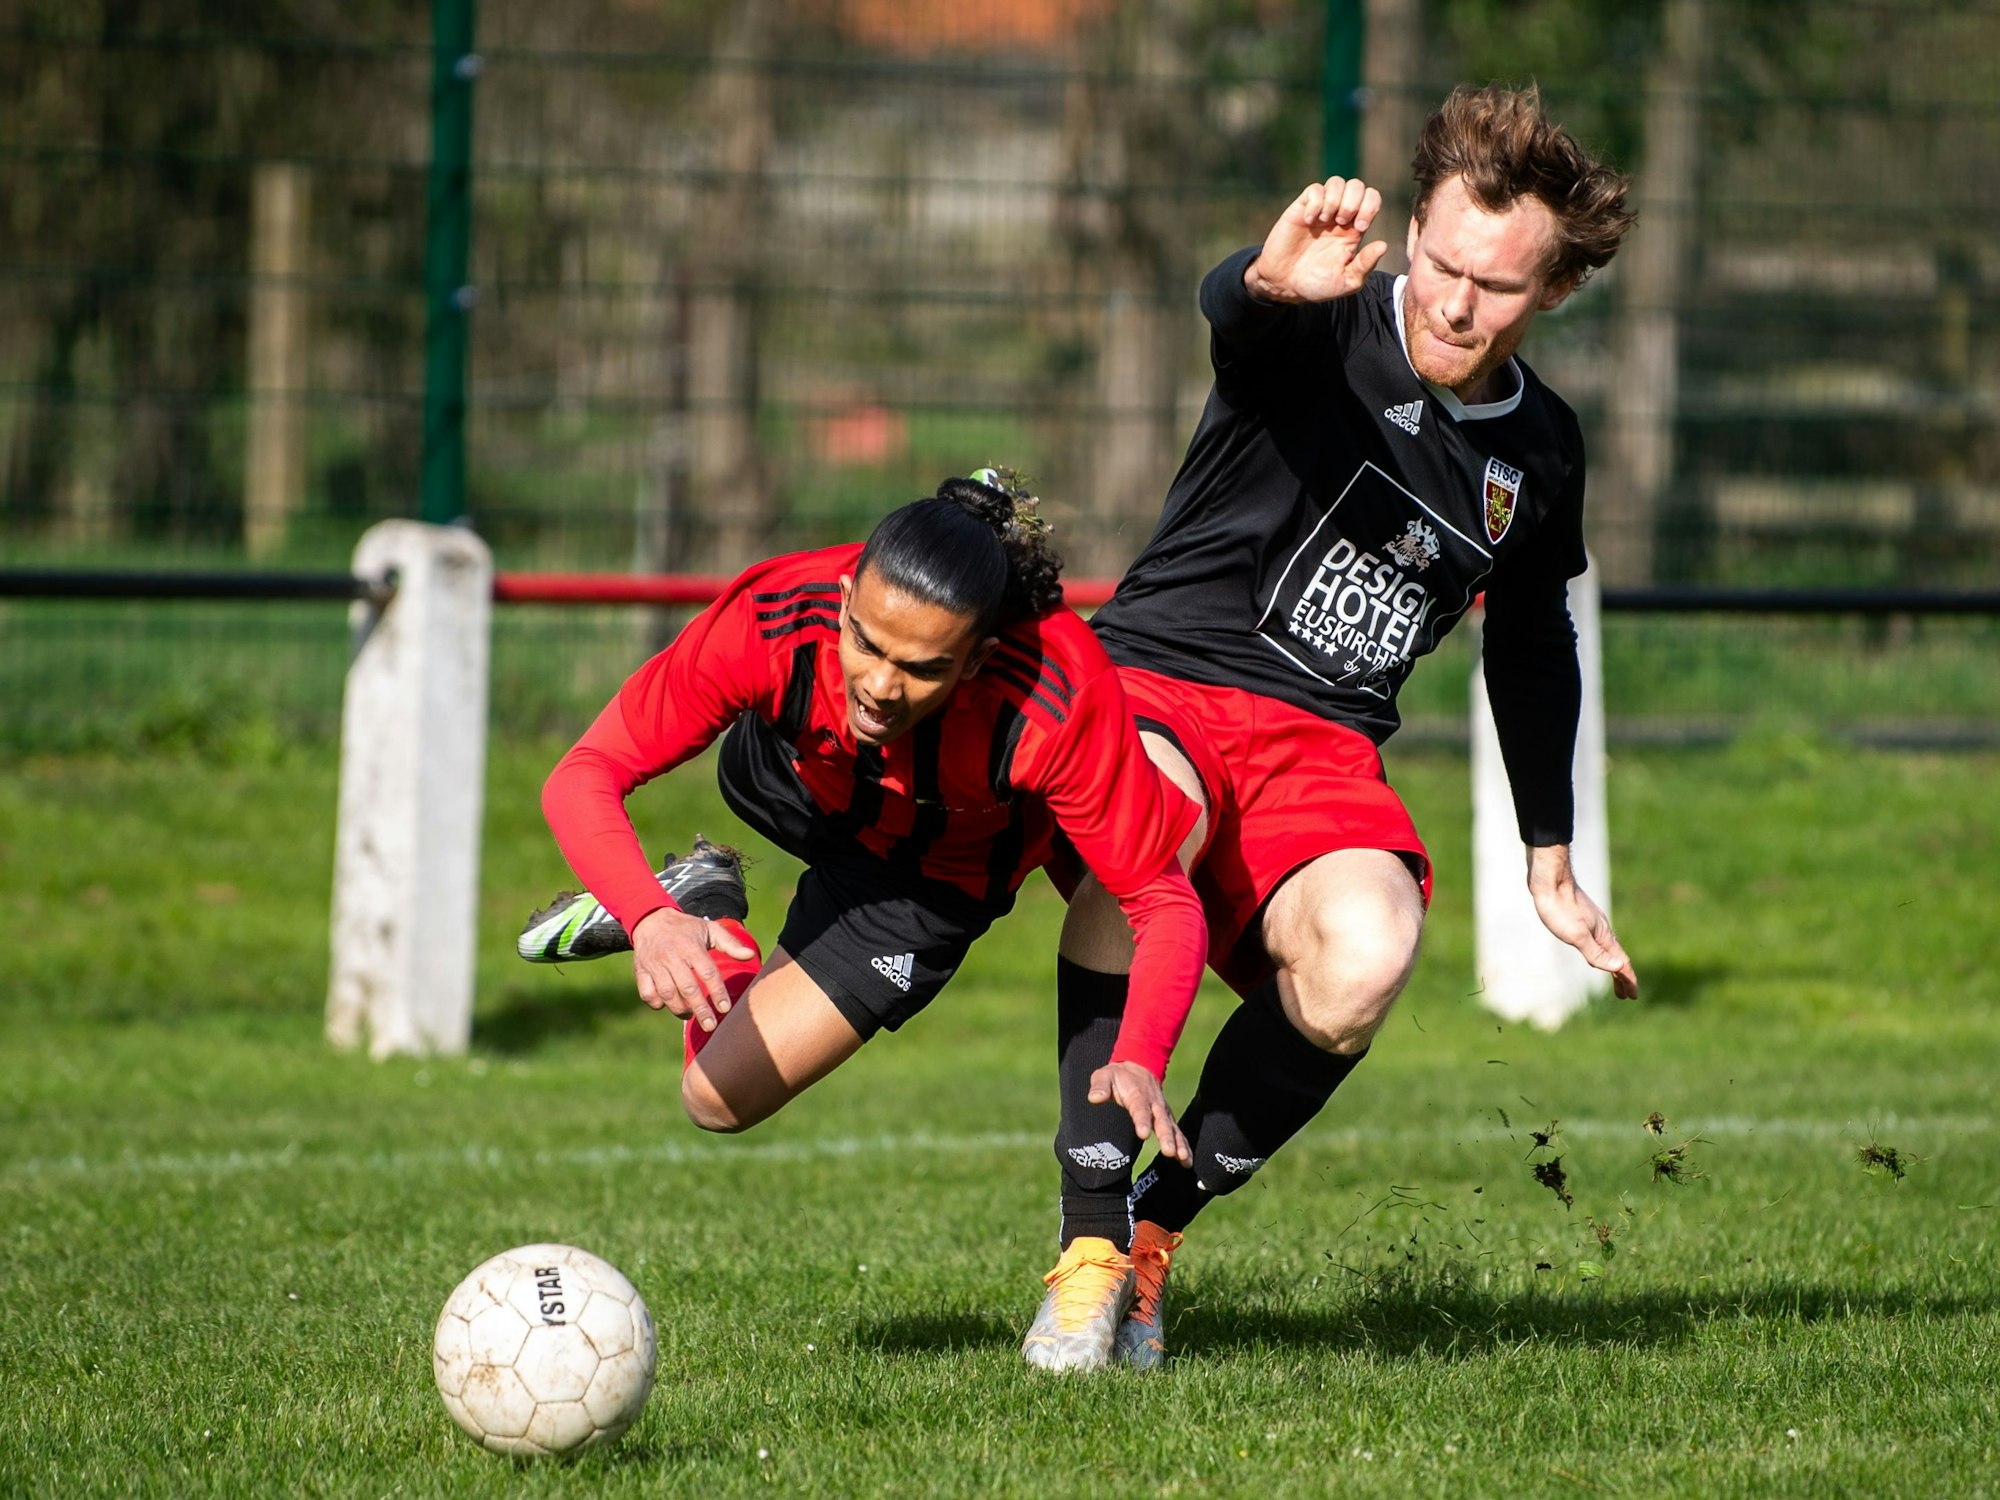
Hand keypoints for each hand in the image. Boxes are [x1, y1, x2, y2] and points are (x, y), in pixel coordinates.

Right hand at [630, 907, 757, 1032]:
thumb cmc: (686, 929)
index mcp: (691, 947)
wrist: (651, 920)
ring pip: (667, 994)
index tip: (725, 1008)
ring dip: (679, 1009)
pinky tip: (667, 1005)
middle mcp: (672, 956)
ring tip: (690, 1016)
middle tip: (711, 1026)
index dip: (718, 992)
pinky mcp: (641, 971)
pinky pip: (648, 994)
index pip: (708, 972)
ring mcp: (655, 965)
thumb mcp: (710, 930)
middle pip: (688, 988)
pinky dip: (657, 1004)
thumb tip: (751, 955)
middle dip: (700, 1010)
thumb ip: (731, 943)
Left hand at [1088, 1062, 1191, 1166]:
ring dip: (1178, 1143)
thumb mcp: (1104, 1076)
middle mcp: (1154, 1104)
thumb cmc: (1117, 1076)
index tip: (1143, 1134)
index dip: (1142, 1121)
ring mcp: (1163, 1112)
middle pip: (1161, 1121)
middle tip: (1169, 1151)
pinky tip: (1187, 1162)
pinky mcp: (1167, 1118)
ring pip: (1173, 1128)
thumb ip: (1100, 1086)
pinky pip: (1178, 1132)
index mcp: (1137, 1095)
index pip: (1140, 1109)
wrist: (1137, 1066)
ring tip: (1183, 1159)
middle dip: (1166, 1137)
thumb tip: (1094, 1097)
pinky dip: (1184, 1146)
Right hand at [1245, 176, 1388, 304]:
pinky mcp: (1301, 209)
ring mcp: (1320, 210)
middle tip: (1342, 222)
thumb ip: (1365, 265)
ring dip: (1335, 199)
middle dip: (1353, 201)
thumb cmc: (1316, 284)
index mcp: (1353, 229)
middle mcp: (1339, 215)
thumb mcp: (1346, 282)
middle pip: (1357, 185)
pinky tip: (1308, 220)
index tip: (1359, 227)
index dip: (1370, 206)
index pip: (1372, 199)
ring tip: (1325, 220)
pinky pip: (1314, 190)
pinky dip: (1314, 203)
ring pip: (1336, 182)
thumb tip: (1383, 245)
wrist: (1284, 284)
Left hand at [1526, 845, 1638, 998]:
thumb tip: (1618, 968)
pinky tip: (1593, 949)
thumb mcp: (1576, 935)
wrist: (1549, 879)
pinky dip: (1601, 952)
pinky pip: (1596, 940)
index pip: (1621, 962)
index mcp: (1603, 935)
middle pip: (1615, 957)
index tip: (1633, 995)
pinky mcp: (1580, 917)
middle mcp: (1601, 929)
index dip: (1627, 980)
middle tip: (1624, 995)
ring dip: (1611, 964)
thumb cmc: (1559, 907)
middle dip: (1621, 977)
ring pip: (1606, 948)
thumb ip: (1595, 953)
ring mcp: (1591, 923)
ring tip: (1612, 976)